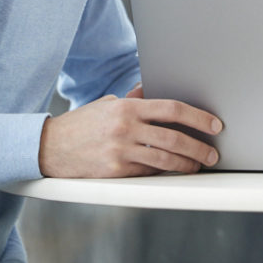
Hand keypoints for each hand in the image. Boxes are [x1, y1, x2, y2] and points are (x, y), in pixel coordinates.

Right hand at [38, 86, 222, 176]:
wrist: (47, 147)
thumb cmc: (82, 124)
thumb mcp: (108, 104)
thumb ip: (135, 100)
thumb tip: (156, 90)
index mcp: (127, 107)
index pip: (172, 109)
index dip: (198, 118)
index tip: (215, 125)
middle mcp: (125, 128)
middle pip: (174, 137)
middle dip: (199, 147)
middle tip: (213, 153)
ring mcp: (120, 151)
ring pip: (165, 159)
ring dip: (187, 164)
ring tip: (199, 165)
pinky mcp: (114, 171)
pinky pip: (148, 171)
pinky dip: (164, 171)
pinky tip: (174, 170)